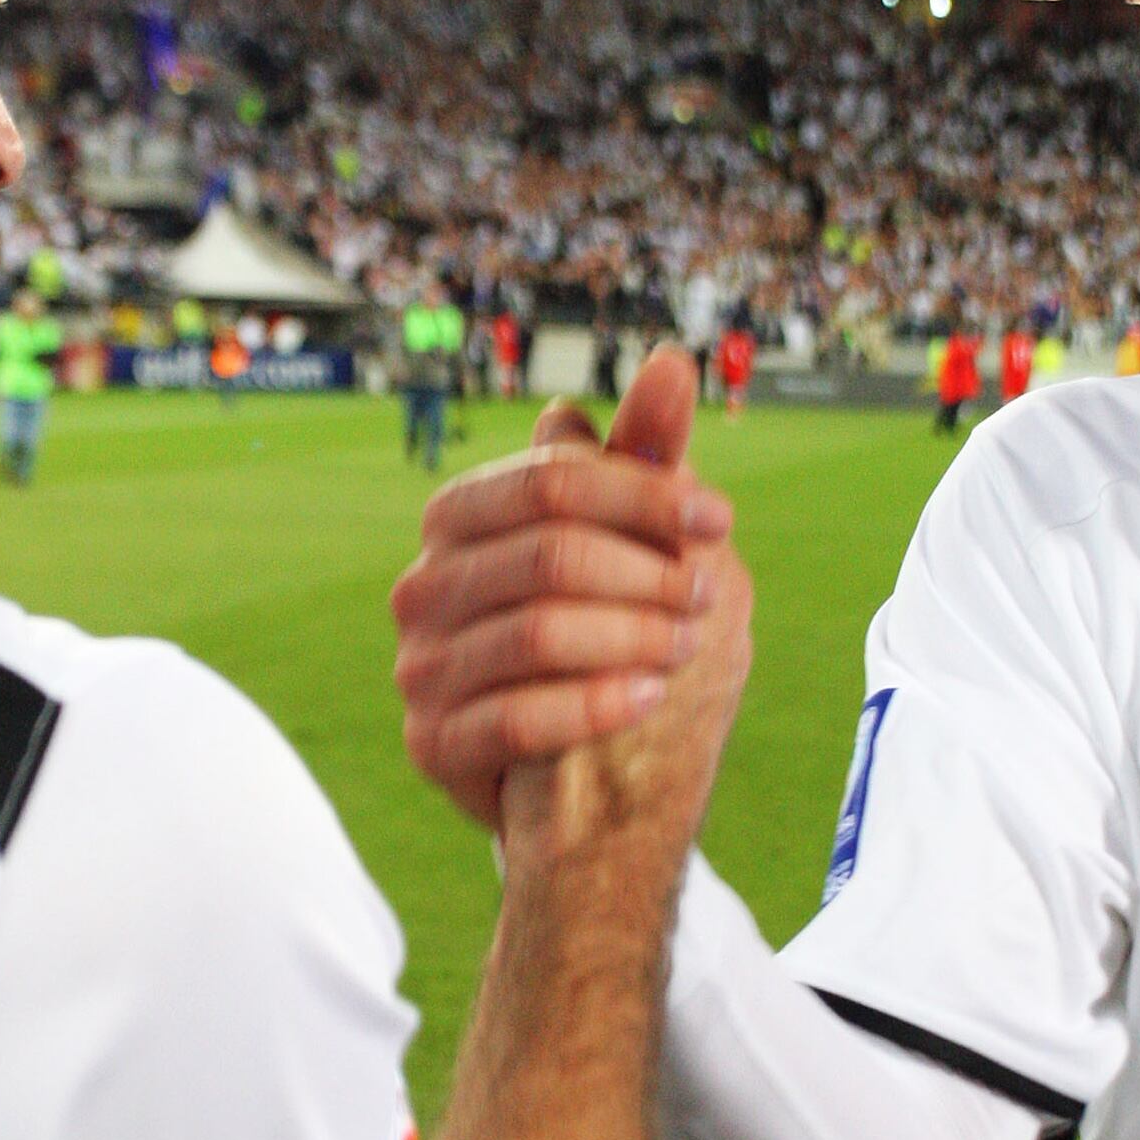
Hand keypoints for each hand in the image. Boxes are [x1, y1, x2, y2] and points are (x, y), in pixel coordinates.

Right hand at [393, 346, 737, 826]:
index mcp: (463, 517)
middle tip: (711, 597)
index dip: (645, 493)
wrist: (593, 779)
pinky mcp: (430, 740)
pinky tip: (648, 698)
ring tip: (687, 648)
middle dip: (647, 572)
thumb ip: (646, 459)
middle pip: (547, 553)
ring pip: (537, 633)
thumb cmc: (619, 637)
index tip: (720, 519)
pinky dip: (595, 704)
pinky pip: (514, 717)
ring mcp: (419, 664)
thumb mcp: (643, 544)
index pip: (550, 482)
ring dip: (634, 637)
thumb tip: (672, 360)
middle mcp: (424, 583)